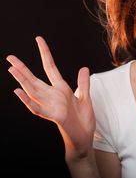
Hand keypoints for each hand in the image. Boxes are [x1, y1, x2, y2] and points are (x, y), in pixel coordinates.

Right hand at [6, 36, 94, 158]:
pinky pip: (38, 108)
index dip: (45, 53)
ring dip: (23, 80)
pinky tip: (19, 92)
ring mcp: (52, 105)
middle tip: (9, 57)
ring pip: (33, 91)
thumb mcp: (85, 97)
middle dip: (22, 69)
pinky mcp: (54, 116)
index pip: (50, 67)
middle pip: (35, 79)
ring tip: (12, 69)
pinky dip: (28, 101)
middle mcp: (53, 95)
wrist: (84, 138)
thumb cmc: (83, 119)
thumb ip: (83, 83)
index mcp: (61, 88)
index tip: (39, 39)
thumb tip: (83, 67)